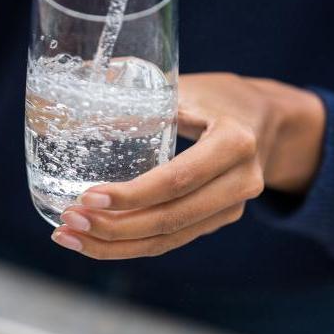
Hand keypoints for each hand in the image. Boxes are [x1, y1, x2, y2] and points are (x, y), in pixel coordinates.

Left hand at [52, 73, 325, 259]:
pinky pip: (170, 241)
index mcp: (235, 143)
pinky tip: (92, 242)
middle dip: (114, 227)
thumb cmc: (215, 96)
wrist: (265, 120)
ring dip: (115, 245)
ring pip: (168, 238)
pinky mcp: (217, 221)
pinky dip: (129, 246)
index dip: (132, 194)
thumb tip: (81, 88)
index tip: (88, 196)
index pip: (177, 178)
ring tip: (69, 237)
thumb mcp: (185, 87)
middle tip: (68, 223)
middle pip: (170, 218)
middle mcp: (241, 182)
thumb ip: (139, 91)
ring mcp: (232, 207)